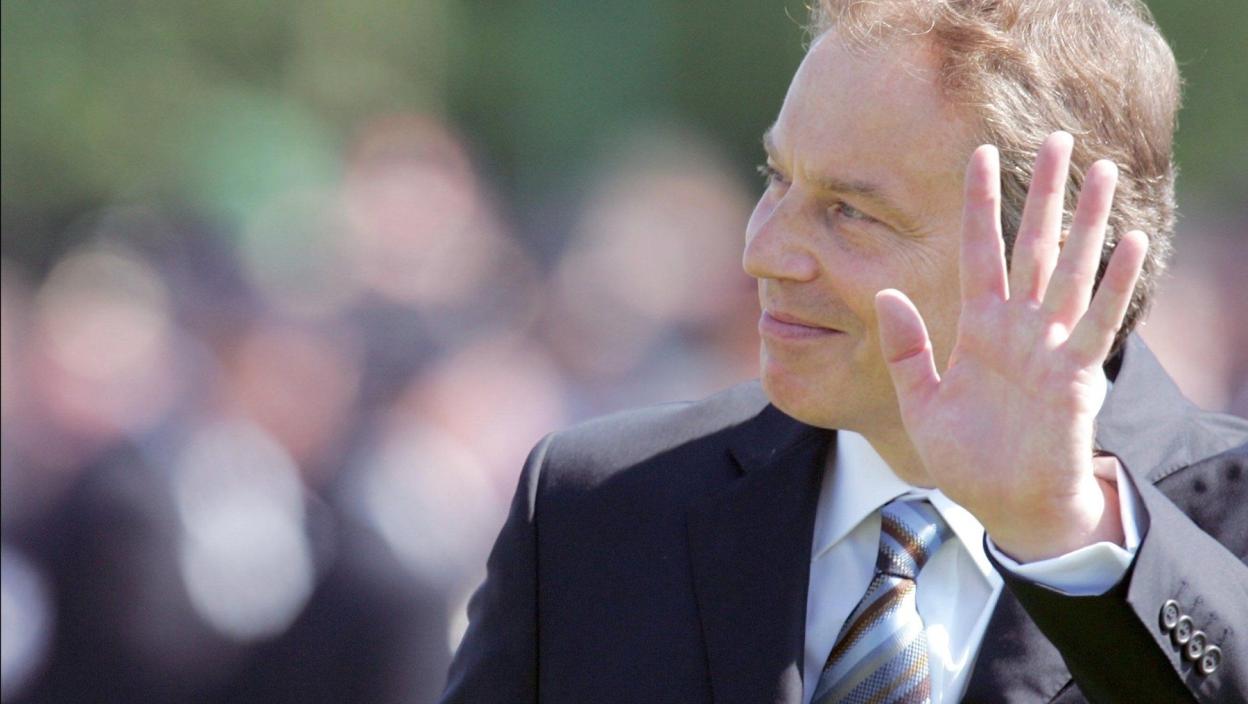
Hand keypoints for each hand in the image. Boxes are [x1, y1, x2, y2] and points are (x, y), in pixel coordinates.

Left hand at [873, 131, 1147, 561]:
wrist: (1006, 507)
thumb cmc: (966, 458)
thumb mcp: (920, 401)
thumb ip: (906, 349)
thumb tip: (887, 293)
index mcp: (978, 330)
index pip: (978, 252)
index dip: (979, 206)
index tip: (977, 156)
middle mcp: (1018, 329)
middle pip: (1032, 248)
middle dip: (1043, 195)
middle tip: (1060, 138)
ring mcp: (1050, 349)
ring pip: (1070, 272)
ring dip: (1085, 223)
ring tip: (1100, 171)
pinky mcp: (1077, 377)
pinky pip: (1098, 323)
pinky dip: (1114, 285)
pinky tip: (1128, 242)